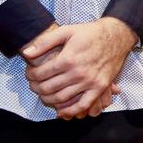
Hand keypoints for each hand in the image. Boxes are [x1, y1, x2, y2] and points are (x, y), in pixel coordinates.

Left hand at [22, 18, 136, 119]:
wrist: (116, 36)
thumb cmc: (90, 33)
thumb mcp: (67, 31)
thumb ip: (45, 41)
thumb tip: (26, 53)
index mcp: (68, 59)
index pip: (41, 73)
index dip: (31, 75)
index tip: (29, 73)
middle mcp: (78, 73)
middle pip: (48, 88)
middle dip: (36, 88)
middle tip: (33, 85)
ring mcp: (90, 82)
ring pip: (61, 99)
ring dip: (47, 99)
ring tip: (43, 94)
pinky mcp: (100, 87)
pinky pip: (83, 105)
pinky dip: (70, 111)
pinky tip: (60, 111)